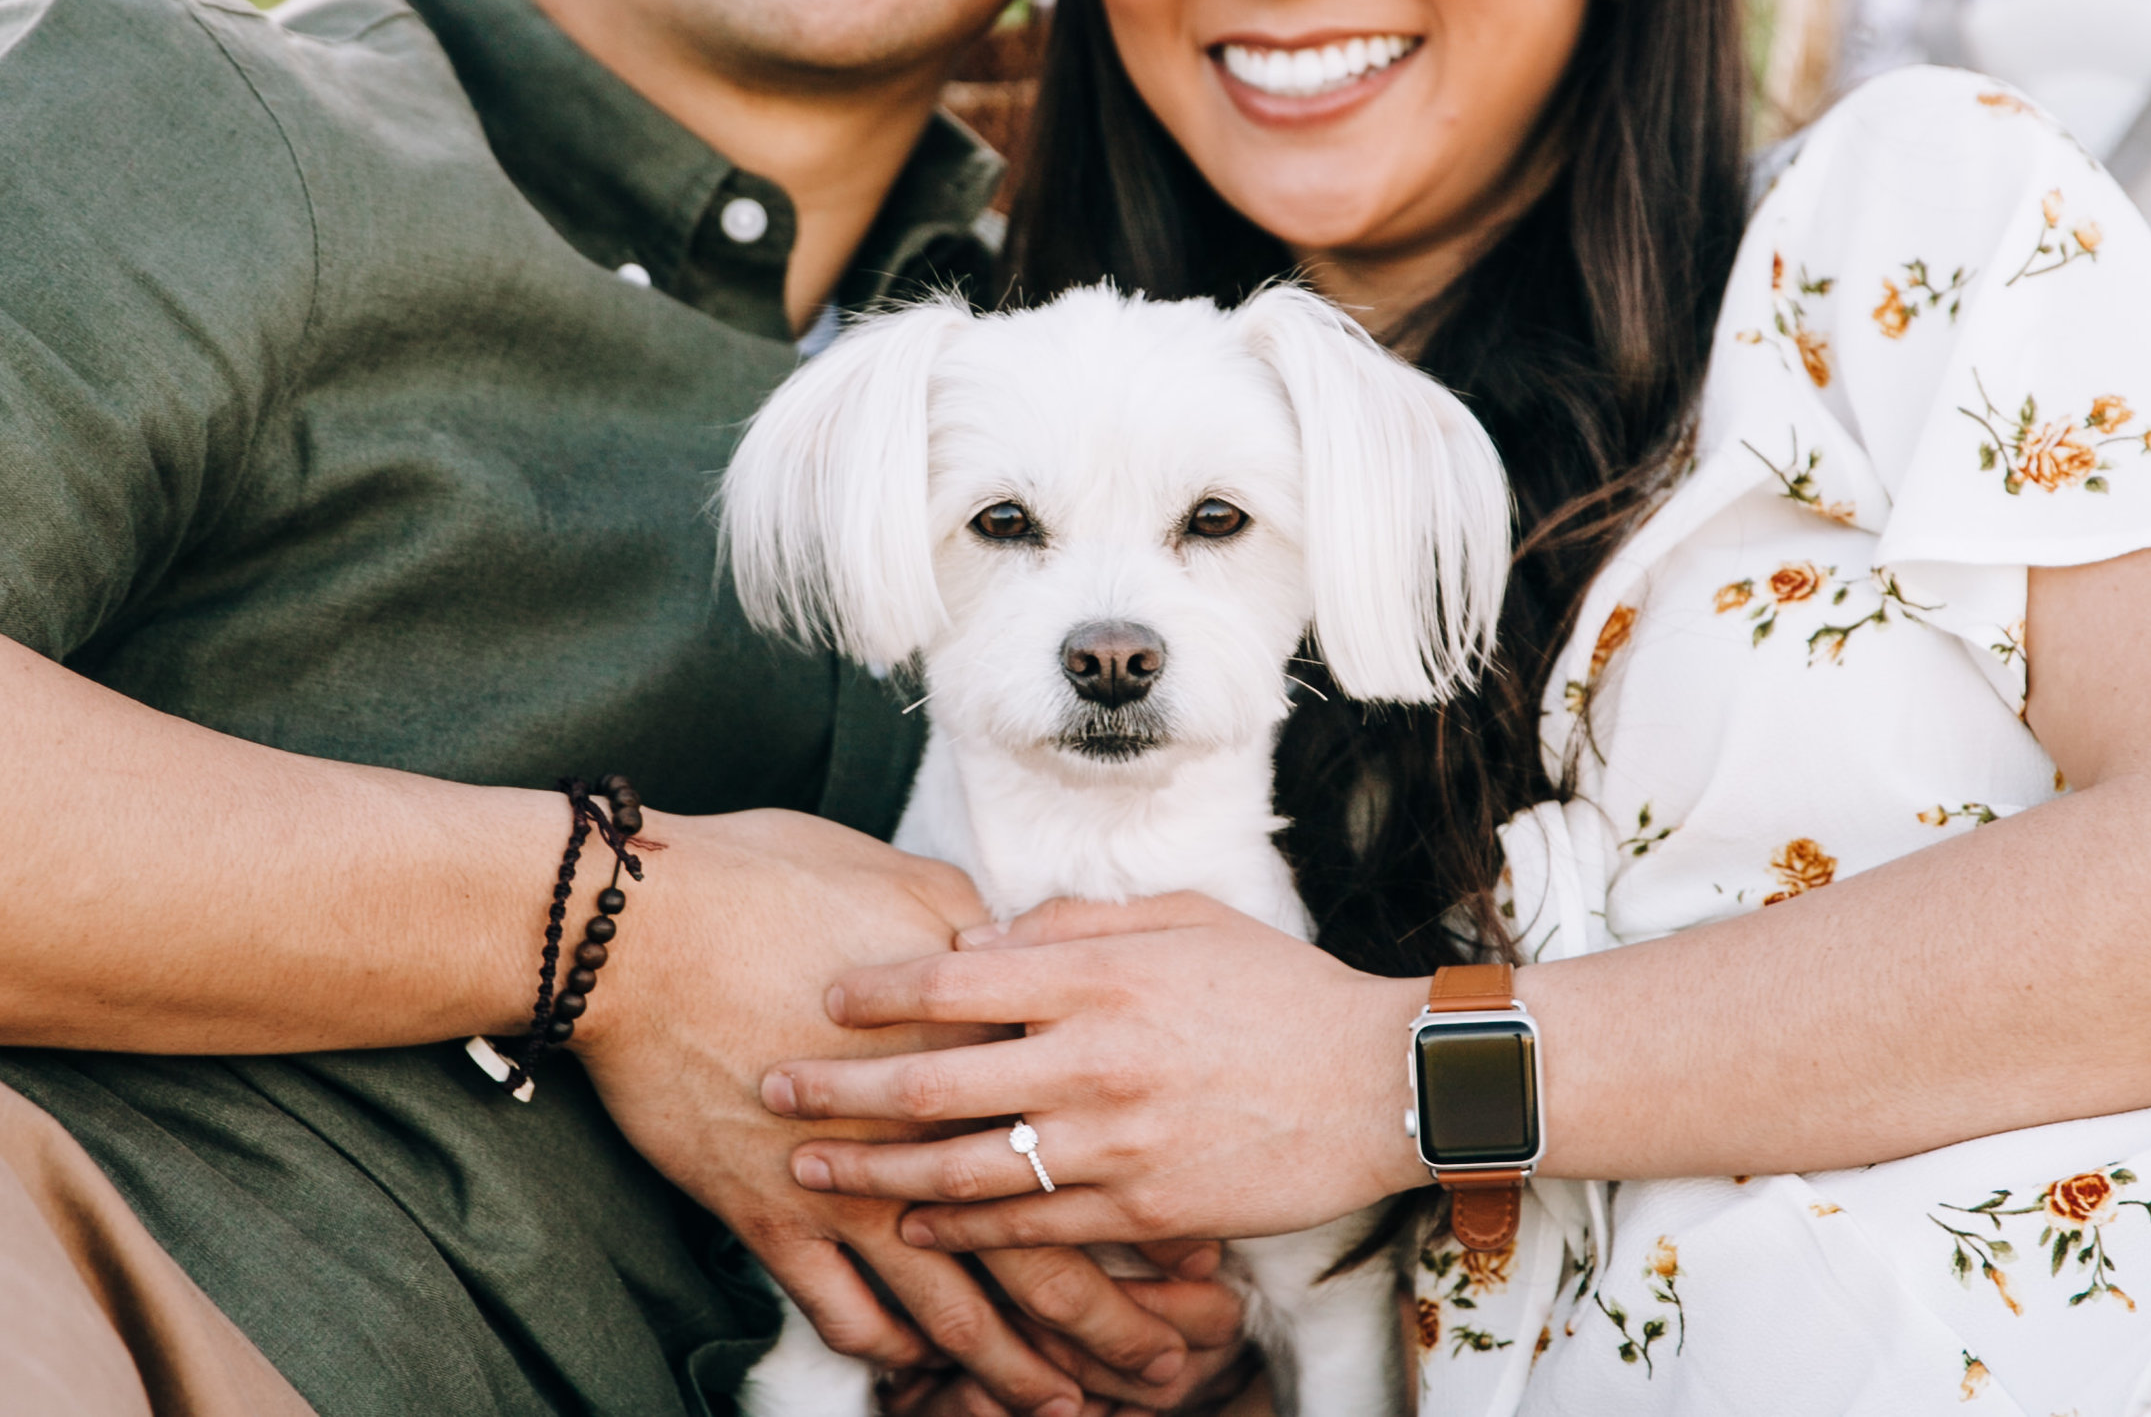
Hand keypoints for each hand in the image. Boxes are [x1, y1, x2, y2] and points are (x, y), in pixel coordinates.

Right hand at [573, 810, 1209, 1412]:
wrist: (638, 929)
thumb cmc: (773, 882)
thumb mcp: (908, 883)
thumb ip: (983, 934)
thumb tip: (1025, 948)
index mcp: (983, 1049)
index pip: (1091, 1153)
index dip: (1156, 1217)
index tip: (1205, 1265)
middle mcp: (931, 1136)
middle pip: (1041, 1255)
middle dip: (1112, 1327)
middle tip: (1167, 1372)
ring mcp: (850, 1186)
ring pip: (953, 1306)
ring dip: (1014, 1366)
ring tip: (1066, 1406)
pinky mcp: (771, 1213)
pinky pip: (841, 1308)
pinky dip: (887, 1347)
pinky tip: (919, 1364)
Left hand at [760, 892, 1430, 1251]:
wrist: (1379, 1082)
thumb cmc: (1279, 988)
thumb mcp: (1183, 920)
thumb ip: (1073, 927)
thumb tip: (975, 941)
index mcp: (1100, 977)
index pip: (952, 982)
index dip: (873, 991)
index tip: (821, 997)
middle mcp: (1093, 1061)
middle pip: (933, 1083)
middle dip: (839, 1091)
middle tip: (772, 1090)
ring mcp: (1116, 1145)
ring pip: (964, 1171)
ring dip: (875, 1176)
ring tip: (814, 1173)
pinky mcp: (1143, 1211)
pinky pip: (1030, 1229)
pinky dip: (962, 1230)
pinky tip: (912, 1227)